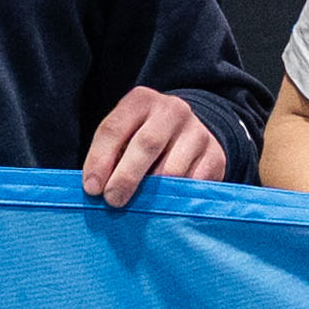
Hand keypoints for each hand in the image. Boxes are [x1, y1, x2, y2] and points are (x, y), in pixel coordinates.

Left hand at [82, 87, 231, 206]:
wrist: (189, 133)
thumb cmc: (143, 139)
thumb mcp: (124, 137)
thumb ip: (110, 156)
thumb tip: (97, 190)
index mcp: (141, 101)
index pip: (114, 128)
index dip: (99, 160)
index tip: (92, 189)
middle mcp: (172, 110)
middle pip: (146, 144)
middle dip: (126, 177)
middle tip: (113, 201)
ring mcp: (197, 132)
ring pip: (172, 170)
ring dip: (152, 193)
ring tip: (139, 207)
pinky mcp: (216, 156)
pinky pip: (193, 185)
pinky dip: (176, 199)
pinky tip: (164, 205)